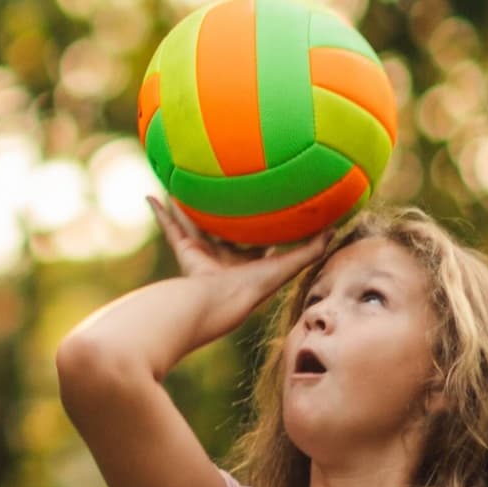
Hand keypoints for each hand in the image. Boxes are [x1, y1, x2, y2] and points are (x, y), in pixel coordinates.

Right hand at [154, 194, 314, 305]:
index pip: (256, 239)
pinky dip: (159, 213)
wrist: (220, 300)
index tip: (262, 202)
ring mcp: (203, 253)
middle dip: (221, 213)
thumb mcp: (286, 265)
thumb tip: (336, 228)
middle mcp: (224, 256)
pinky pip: (170, 228)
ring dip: (185, 207)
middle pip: (222, 229)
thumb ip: (310, 250)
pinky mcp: (185, 251)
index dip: (260, 222)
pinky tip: (151, 196)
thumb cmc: (254, 287)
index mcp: (248, 260)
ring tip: (178, 186)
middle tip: (219, 190)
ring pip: (193, 224)